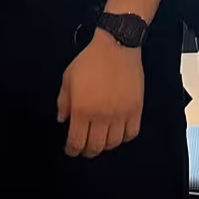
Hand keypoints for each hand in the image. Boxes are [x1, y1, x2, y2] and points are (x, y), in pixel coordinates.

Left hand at [57, 34, 144, 157]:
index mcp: (82, 109)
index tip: (71, 150)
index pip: (76, 141)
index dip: (72, 150)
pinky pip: (131, 133)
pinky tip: (117, 134)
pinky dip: (123, 138)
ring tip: (100, 141)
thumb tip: (62, 120)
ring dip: (105, 146)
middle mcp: (102, 116)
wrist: (116, 47)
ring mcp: (121, 114)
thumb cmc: (90, 60)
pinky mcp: (136, 110)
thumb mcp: (68, 78)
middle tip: (84, 149)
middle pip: (95, 147)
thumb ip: (63, 102)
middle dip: (87, 151)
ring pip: (113, 143)